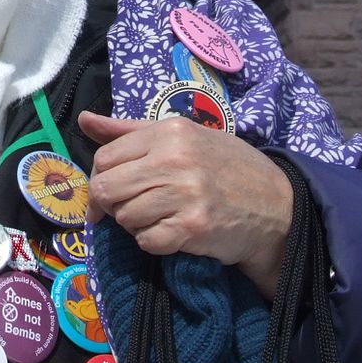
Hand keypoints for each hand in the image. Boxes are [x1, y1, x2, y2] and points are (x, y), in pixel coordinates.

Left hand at [78, 111, 291, 298]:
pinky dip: (153, 242)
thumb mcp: (182, 136)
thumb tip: (84, 120)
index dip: (100, 177)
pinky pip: (146, 241)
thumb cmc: (225, 167)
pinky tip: (171, 232)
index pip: (105, 157)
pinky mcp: (193, 227)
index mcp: (169, 131)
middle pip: (107, 188)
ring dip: (134, 224)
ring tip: (157, 217)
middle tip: (127, 208)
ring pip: (124, 216)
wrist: (277, 205)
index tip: (109, 190)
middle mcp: (175, 158)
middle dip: (110, 204)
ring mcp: (185, 194)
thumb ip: (129, 131)